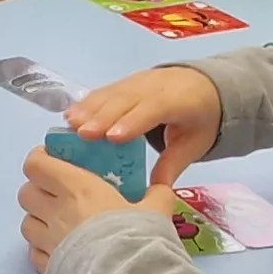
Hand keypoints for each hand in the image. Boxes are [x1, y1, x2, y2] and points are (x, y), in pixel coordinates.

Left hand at [19, 147, 176, 273]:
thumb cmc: (140, 240)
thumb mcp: (157, 211)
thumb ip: (158, 194)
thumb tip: (162, 187)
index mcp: (78, 189)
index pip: (36, 165)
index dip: (39, 159)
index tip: (52, 159)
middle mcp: (56, 213)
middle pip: (26, 193)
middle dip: (37, 189)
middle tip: (56, 192)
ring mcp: (49, 243)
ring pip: (27, 224)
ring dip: (38, 220)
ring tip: (58, 224)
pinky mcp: (48, 269)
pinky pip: (34, 254)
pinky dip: (42, 249)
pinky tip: (60, 251)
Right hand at [64, 64, 223, 190]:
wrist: (202, 85)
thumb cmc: (199, 118)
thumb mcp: (194, 143)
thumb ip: (173, 164)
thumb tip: (157, 191)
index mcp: (178, 101)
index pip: (153, 109)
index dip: (132, 121)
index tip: (112, 137)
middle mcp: (154, 87)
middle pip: (126, 100)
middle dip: (103, 116)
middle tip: (82, 134)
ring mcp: (136, 82)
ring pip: (112, 94)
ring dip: (90, 108)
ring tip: (70, 124)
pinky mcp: (123, 84)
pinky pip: (104, 92)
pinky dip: (87, 104)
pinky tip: (71, 115)